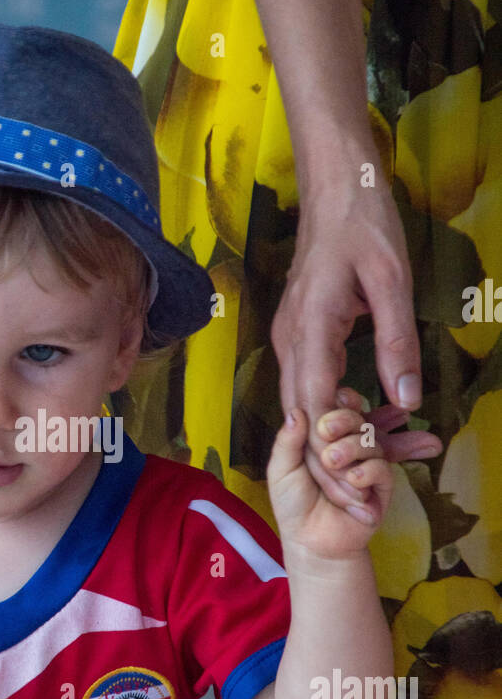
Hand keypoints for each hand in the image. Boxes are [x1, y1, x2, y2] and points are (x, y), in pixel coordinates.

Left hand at [267, 402, 393, 560]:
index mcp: (327, 438)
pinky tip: (352, 480)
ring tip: (331, 461)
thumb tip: (295, 411)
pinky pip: (382, 468)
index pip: (340, 408)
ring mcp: (368, 464)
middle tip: (325, 430)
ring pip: (371, 441)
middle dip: (344, 419)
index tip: (332, 400)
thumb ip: (287, 441)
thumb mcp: (282, 470)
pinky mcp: (381, 485)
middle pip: (358, 418)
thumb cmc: (293, 504)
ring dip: (351, 447)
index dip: (340, 403)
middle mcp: (350, 446)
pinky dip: (366, 471)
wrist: (311, 540)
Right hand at [270, 176, 442, 508]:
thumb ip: (397, 343)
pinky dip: (334, 417)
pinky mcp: (300, 337)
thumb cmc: (363, 226)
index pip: (313, 410)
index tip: (356, 493)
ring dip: (334, 446)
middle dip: (331, 469)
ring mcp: (290, 340)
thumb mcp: (392, 281)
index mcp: (309, 330)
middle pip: (302, 422)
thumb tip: (406, 401)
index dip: (333, 458)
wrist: (334, 190)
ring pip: (304, 409)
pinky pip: (311, 389)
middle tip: (364, 508)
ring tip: (368, 481)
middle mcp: (290, 342)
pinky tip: (362, 432)